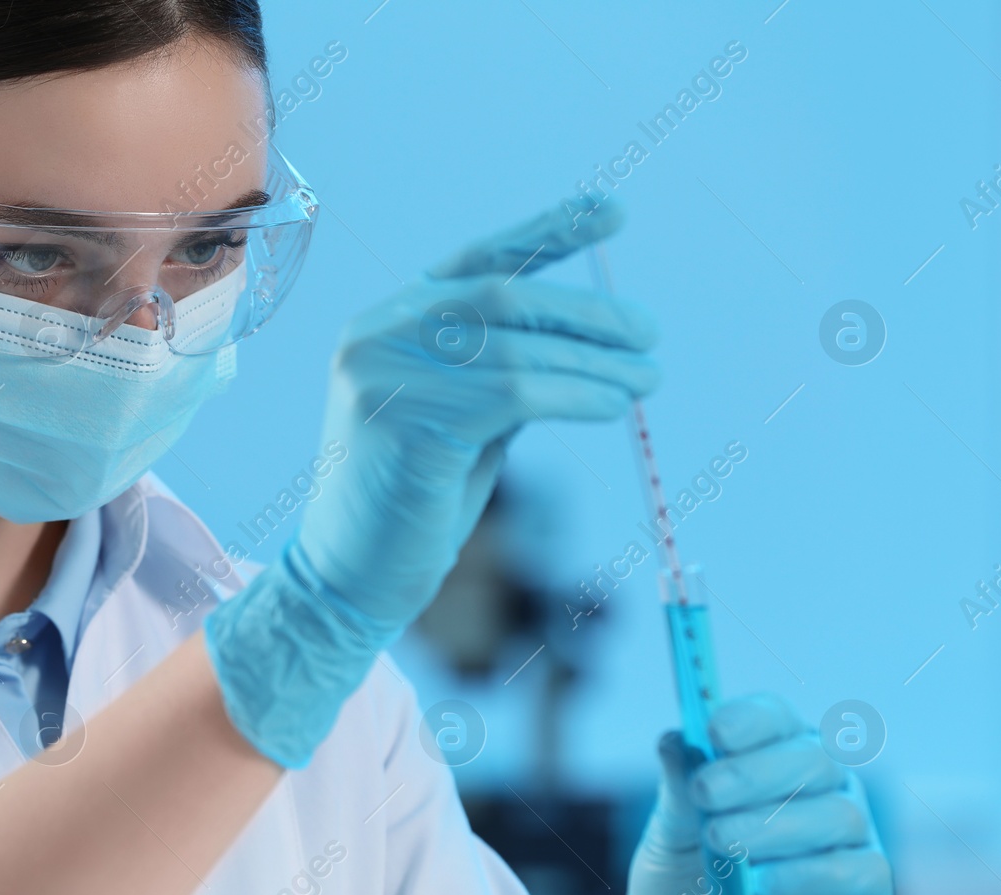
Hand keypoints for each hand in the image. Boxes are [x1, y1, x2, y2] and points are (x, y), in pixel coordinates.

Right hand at [296, 197, 659, 631]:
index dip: (548, 230)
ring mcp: (383, 374)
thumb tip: (593, 338)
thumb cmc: (414, 505)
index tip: (614, 211)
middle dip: (587, 312)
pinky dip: (578, 395)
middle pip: (502, 295)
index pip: (476, 260)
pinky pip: (513, 393)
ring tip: (647, 379)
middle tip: (650, 335)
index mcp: (385, 324)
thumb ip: (501, 374)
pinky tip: (613, 406)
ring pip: (514, 347)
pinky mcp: (405, 420)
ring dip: (597, 362)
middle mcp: (376, 334)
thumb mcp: (462, 421)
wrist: (350, 577)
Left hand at [612, 694, 893, 894]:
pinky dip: (806, 874)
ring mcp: (852, 836)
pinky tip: (761, 884)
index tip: (712, 731)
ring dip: (773, 827)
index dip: (750, 720)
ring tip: (719, 844)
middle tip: (705, 792)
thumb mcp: (669, 836)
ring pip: (835, 814)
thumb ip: (678, 791)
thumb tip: (674, 740)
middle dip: (755, 773)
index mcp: (773, 756)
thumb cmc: (683, 881)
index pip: (776, 719)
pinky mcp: (869, 891)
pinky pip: (856, 871)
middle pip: (810, 759)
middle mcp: (823, 786)